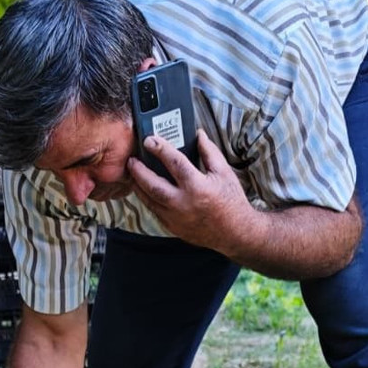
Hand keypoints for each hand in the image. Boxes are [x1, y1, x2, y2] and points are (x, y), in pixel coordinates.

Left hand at [128, 129, 255, 258]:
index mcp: (197, 187)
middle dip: (139, 171)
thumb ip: (209, 152)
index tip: (150, 140)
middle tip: (132, 160)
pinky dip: (148, 200)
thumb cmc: (231, 202)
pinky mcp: (174, 228)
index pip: (173, 162)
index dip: (160, 149)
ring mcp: (176, 219)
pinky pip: (155, 212)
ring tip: (133, 174)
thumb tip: (198, 135)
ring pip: (150, 201)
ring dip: (139, 186)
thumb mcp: (224, 172)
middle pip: (153, 185)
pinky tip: (144, 191)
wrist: (235, 233)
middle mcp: (183, 204)